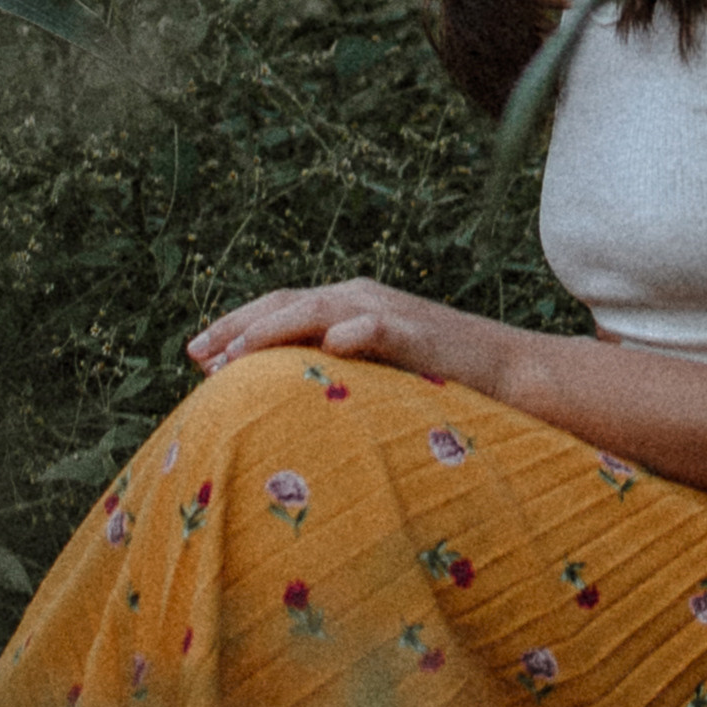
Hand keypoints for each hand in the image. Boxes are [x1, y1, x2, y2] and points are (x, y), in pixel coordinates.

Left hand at [187, 276, 515, 397]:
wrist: (513, 374)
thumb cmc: (439, 383)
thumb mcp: (374, 378)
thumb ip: (331, 378)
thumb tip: (278, 406)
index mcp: (346, 306)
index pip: (277, 309)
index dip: (233, 328)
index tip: (193, 355)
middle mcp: (360, 299)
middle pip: (285, 304)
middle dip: (238, 329)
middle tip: (199, 358)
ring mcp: (390, 312)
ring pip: (319, 310)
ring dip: (274, 331)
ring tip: (237, 356)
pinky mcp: (421, 333)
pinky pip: (379, 327)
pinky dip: (354, 333)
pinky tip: (329, 347)